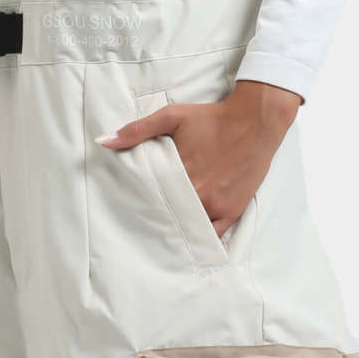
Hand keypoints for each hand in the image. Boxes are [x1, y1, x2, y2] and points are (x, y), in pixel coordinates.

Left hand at [97, 79, 302, 234]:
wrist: (255, 121)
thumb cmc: (213, 118)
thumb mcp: (172, 117)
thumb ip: (136, 130)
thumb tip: (104, 141)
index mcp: (180, 173)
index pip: (150, 198)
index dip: (138, 203)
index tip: (128, 208)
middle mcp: (198, 194)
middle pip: (168, 215)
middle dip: (155, 219)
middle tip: (140, 226)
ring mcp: (216, 205)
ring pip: (188, 227)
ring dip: (176, 229)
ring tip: (161, 234)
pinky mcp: (232, 210)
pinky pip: (213, 234)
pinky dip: (200, 237)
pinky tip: (188, 240)